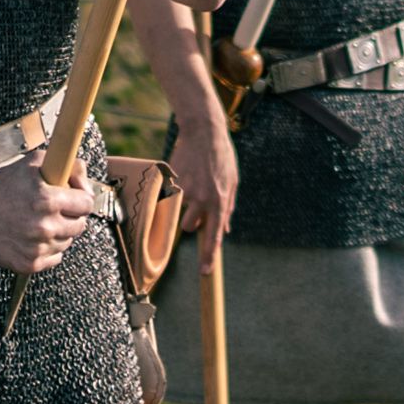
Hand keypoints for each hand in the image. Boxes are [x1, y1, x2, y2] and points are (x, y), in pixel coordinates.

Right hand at [0, 154, 99, 279]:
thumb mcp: (34, 163)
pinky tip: (33, 236)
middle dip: (71, 215)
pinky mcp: (27, 264)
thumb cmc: (1, 184)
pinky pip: (55, 258)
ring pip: (67, 242)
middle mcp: (44, 226)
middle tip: (55, 209)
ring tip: (39, 221)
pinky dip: (48, 249)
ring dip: (59, 232)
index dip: (80, 198)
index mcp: (48, 200)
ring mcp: (36, 248)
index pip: (86, 204)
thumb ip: (68, 166)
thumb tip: (87, 180)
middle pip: (80, 225)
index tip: (73, 197)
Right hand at [160, 116, 235, 266]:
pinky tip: (187, 174)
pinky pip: (171, 197)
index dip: (209, 255)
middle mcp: (202, 199)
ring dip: (184, 207)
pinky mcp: (172, 182)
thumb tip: (225, 229)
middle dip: (193, 221)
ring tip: (193, 186)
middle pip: (191, 227)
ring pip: (179, 213)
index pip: (214, 236)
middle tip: (198, 203)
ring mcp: (185, 191)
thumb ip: (228, 207)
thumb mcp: (232, 183)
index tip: (205, 271)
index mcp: (220, 201)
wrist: (203, 132)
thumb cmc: (221, 158)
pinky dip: (177, 191)